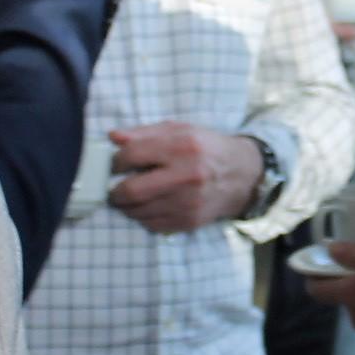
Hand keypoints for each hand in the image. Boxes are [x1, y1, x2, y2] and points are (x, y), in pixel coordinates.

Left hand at [109, 123, 264, 233]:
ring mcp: (188, 202)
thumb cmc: (205, 148)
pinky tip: (148, 206)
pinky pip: (152, 225)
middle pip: (132, 190)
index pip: (132, 155)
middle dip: (115, 191)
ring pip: (139, 211)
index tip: (115, 165)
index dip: (115, 162)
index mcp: (182, 146)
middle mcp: (186, 176)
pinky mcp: (190, 221)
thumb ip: (144, 133)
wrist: (242, 174)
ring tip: (131, 197)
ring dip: (127, 206)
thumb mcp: (179, 130)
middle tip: (114, 188)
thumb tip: (113, 137)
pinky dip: (143, 217)